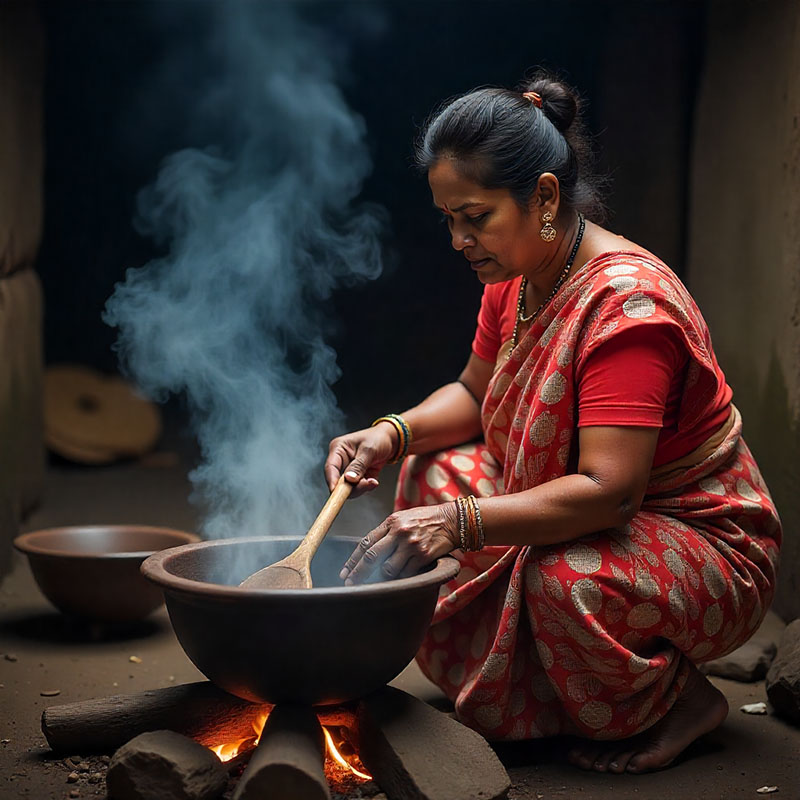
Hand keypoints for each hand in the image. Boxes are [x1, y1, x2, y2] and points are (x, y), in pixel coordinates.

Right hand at [325, 423, 397, 495]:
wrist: (391, 441)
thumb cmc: (378, 438)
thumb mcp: (369, 450)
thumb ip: (358, 465)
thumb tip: (349, 479)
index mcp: (338, 449)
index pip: (331, 467)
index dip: (332, 480)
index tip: (336, 491)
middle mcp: (341, 460)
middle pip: (338, 481)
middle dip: (352, 486)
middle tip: (366, 484)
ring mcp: (349, 470)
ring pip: (348, 487)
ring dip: (361, 487)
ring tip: (373, 480)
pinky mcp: (358, 477)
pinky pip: (358, 488)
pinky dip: (366, 487)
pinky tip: (374, 481)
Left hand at [339, 503, 458, 584]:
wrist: (451, 520)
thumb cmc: (426, 519)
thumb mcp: (402, 517)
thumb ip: (386, 531)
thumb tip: (368, 550)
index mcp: (391, 522)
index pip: (366, 542)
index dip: (353, 560)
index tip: (345, 572)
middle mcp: (399, 533)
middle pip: (372, 557)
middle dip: (358, 573)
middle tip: (350, 584)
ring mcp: (411, 545)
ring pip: (388, 569)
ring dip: (378, 579)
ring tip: (372, 585)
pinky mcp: (423, 556)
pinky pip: (405, 574)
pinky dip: (398, 580)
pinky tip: (393, 583)